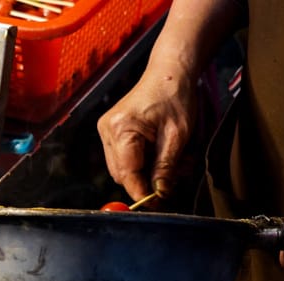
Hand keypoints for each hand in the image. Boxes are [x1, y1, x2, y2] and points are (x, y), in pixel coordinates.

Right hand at [97, 63, 197, 201]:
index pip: (127, 174)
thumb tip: (159, 194)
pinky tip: (158, 153)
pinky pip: (123, 158)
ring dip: (145, 173)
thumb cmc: (175, 97)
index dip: (142, 193)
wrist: (169, 72)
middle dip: (146, 182)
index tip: (158, 204)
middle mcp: (107, 130)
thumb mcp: (177, 136)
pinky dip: (141, 163)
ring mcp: (106, 131)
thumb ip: (165, 168)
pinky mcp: (111, 131)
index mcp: (121, 129)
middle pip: (121, 175)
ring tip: (170, 162)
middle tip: (172, 180)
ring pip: (122, 169)